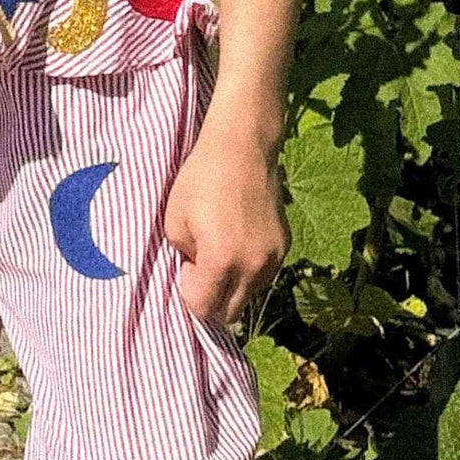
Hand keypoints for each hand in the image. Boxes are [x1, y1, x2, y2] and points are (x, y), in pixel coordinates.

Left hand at [163, 111, 288, 331]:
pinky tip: (238, 241)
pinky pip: (263, 275)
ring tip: (219, 252)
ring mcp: (273, 259)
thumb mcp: (174, 220)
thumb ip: (183, 257)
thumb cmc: (200, 179)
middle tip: (199, 268)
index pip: (204, 308)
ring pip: (249, 295)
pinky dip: (248, 270)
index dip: (189, 291)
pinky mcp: (285, 246)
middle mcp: (253, 267)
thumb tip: (195, 272)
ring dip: (232, 286)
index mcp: (222, 261)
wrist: (242, 146)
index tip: (185, 266)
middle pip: (230, 313)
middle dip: (211, 299)